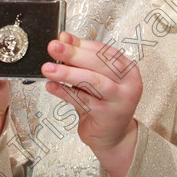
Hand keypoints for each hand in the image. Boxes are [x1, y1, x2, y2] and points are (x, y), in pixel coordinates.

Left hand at [41, 32, 141, 176]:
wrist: (113, 137)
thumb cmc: (104, 105)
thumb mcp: (95, 78)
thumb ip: (81, 58)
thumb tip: (64, 38)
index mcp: (128, 69)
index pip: (104, 51)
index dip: (82, 44)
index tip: (62, 39)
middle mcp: (128, 83)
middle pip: (100, 63)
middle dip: (74, 54)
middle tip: (53, 48)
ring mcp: (120, 100)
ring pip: (92, 81)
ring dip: (68, 73)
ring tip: (48, 68)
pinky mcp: (107, 115)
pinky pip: (82, 101)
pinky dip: (65, 92)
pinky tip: (52, 87)